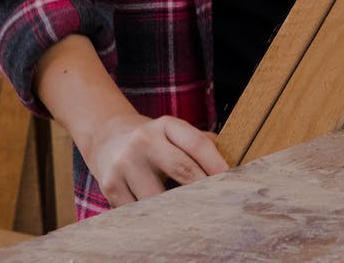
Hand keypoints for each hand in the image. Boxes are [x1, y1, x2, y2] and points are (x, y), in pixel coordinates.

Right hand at [78, 110, 228, 206]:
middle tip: (218, 206)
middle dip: (203, 190)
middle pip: (182, 169)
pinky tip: (160, 219)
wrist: (107, 138)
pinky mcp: (110, 185)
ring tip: (190, 217)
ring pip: (159, 197)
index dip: (217, 165)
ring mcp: (125, 163)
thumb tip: (235, 164)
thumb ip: (201, 144)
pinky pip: (137, 210)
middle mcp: (144, 140)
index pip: (197, 144)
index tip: (231, 183)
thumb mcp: (174, 133)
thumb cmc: (153, 141)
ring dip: (176, 210)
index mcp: (166, 125)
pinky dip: (151, 217)